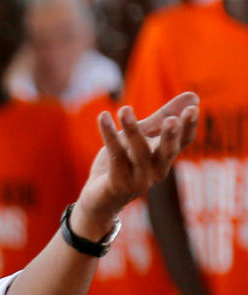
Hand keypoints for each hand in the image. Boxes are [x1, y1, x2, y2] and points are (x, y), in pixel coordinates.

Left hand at [72, 92, 199, 238]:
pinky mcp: (117, 183)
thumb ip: (162, 117)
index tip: (193, 108)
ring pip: (138, 153)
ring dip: (132, 130)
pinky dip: (108, 135)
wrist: (99, 198)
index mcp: (165, 158)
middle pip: (167, 152)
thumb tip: (194, 96)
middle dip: (169, 136)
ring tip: (124, 109)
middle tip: (171, 120)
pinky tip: (102, 117)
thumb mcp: (143, 137)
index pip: (183, 142)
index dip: (188, 127)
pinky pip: (114, 156)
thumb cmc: (124, 164)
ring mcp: (138, 180)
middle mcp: (156, 171)